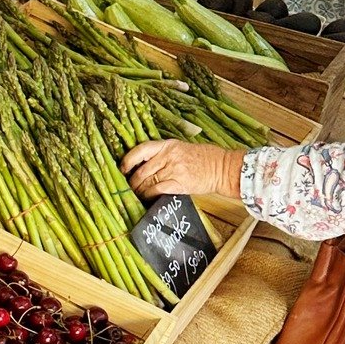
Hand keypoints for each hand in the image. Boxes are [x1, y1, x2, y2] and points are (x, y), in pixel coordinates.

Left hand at [121, 139, 245, 200]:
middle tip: (129, 188)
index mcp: (167, 145)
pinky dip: (149, 196)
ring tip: (137, 195)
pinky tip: (147, 198)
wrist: (222, 168)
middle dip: (132, 182)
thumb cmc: (203, 159)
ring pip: (147, 182)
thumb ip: (162, 156)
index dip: (128, 160)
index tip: (122, 169)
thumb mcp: (181, 149)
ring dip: (139, 191)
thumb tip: (143, 167)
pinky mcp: (179, 183)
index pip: (140, 150)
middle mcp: (168, 156)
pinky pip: (156, 190)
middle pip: (141, 170)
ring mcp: (173, 169)